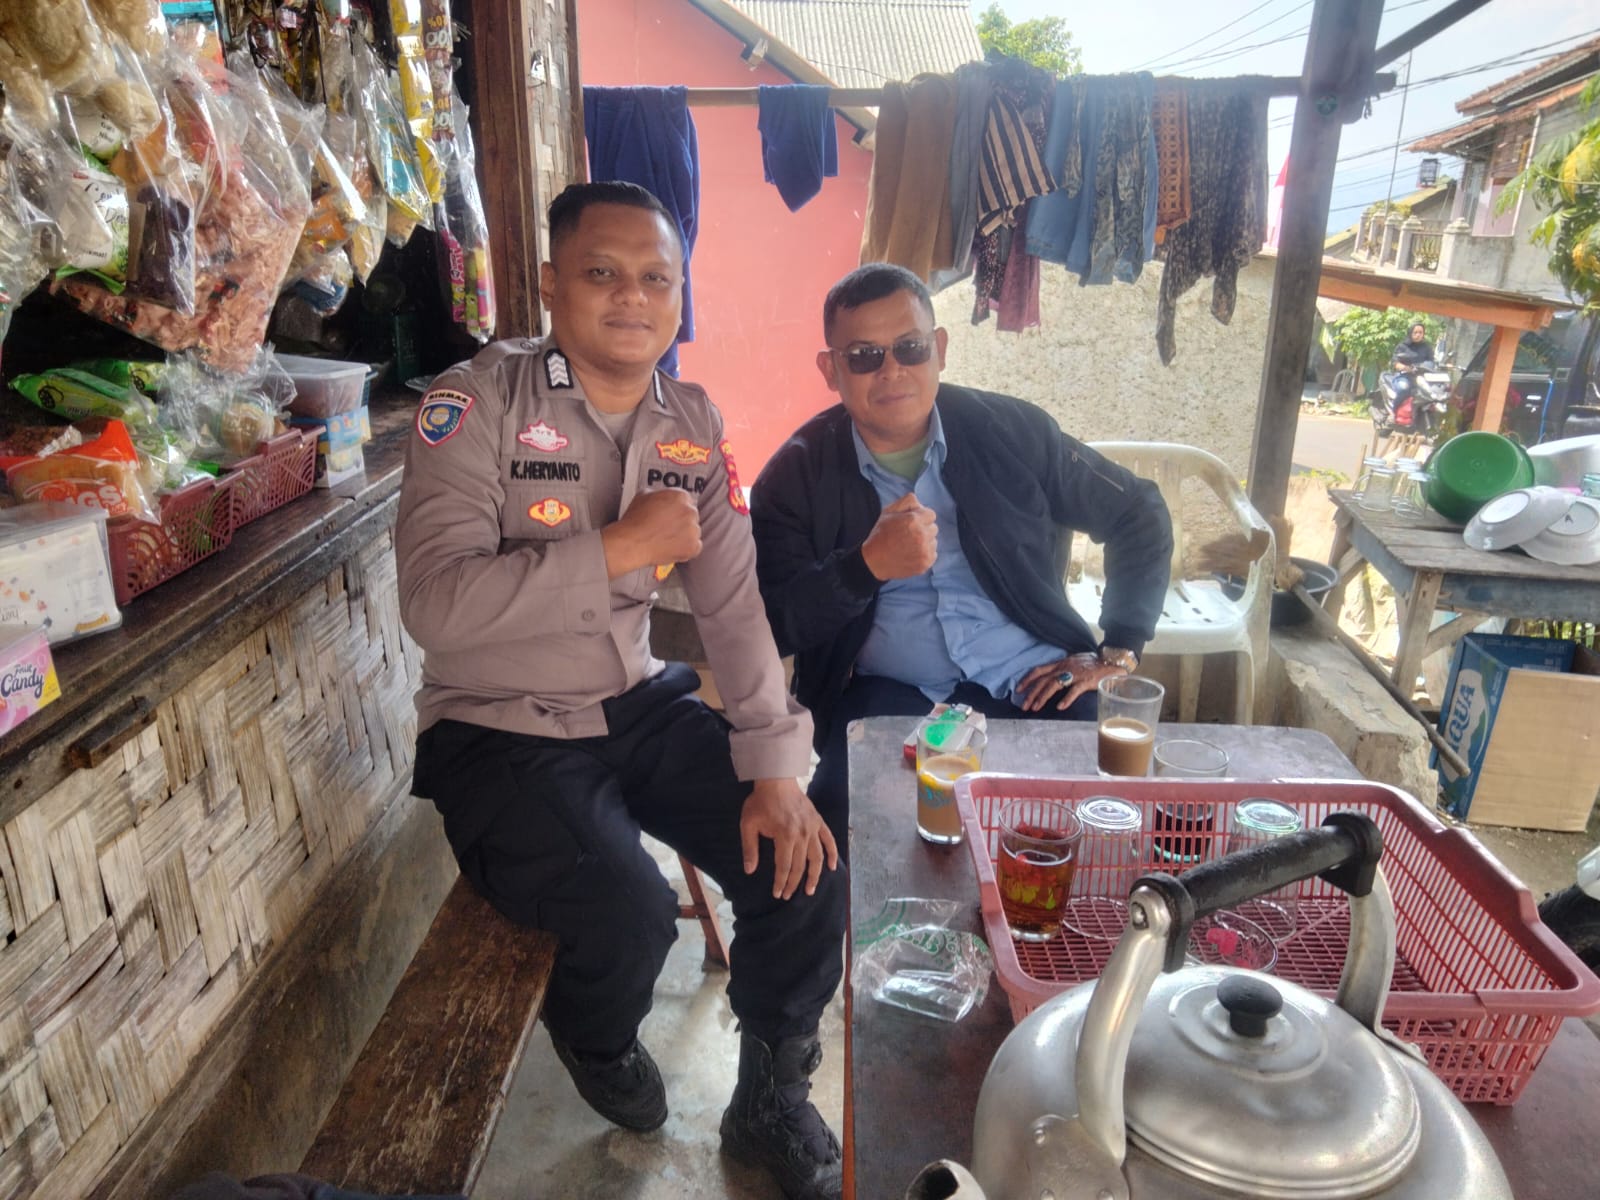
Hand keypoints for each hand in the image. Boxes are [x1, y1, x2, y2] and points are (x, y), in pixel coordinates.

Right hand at [601, 488, 700, 577]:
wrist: (632, 542)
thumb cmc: (634, 522)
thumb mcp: (643, 496)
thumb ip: (657, 495)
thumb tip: (659, 498)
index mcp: (680, 496)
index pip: (686, 501)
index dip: (676, 509)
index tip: (671, 515)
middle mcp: (689, 511)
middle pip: (691, 516)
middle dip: (681, 522)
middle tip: (667, 528)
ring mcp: (692, 530)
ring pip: (694, 531)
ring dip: (684, 535)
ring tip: (667, 538)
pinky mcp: (692, 546)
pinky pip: (695, 547)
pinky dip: (686, 549)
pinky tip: (672, 546)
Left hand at [740, 778, 839, 899]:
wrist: (776, 779)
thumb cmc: (760, 802)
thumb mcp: (748, 824)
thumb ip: (750, 848)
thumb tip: (750, 870)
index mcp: (785, 835)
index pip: (784, 866)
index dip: (781, 882)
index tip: (778, 893)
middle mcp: (802, 834)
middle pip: (800, 865)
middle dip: (794, 883)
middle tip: (788, 896)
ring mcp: (812, 828)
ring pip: (817, 857)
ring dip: (815, 876)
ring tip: (810, 890)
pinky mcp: (818, 821)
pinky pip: (829, 840)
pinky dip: (832, 854)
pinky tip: (832, 867)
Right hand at [861, 492, 937, 579]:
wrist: (874, 562)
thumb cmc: (880, 535)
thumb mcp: (888, 511)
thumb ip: (907, 501)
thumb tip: (921, 504)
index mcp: (913, 520)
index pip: (931, 515)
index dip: (921, 518)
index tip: (912, 524)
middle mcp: (921, 535)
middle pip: (933, 528)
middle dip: (923, 529)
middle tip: (908, 535)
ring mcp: (924, 550)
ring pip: (933, 541)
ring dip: (925, 542)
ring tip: (908, 545)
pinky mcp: (925, 563)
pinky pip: (933, 554)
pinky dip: (924, 554)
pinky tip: (911, 554)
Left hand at [1016, 652, 1128, 711]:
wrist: (1111, 661)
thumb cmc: (1093, 663)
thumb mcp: (1074, 662)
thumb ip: (1063, 669)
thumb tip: (1053, 678)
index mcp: (1061, 663)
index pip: (1039, 670)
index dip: (1027, 679)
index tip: (1018, 690)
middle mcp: (1065, 667)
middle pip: (1043, 680)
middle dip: (1031, 693)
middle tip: (1023, 706)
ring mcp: (1075, 674)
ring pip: (1054, 685)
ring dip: (1042, 697)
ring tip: (1035, 708)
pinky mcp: (1086, 681)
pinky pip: (1074, 690)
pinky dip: (1066, 699)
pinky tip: (1060, 707)